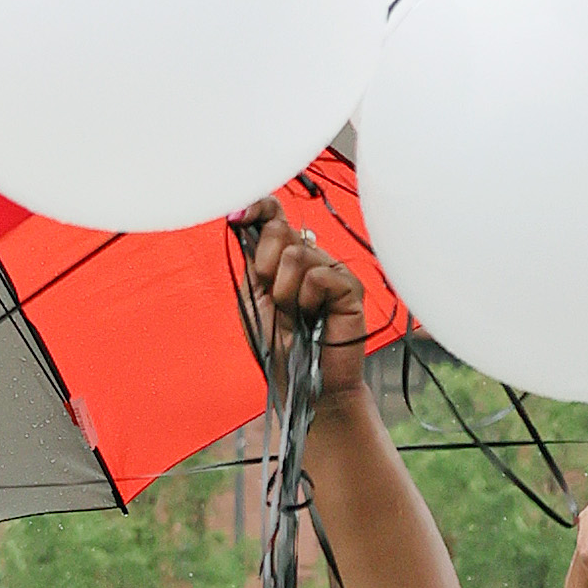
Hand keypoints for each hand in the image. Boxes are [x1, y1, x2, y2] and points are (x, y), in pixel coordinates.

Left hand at [236, 198, 368, 391]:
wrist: (301, 381)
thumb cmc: (279, 343)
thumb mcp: (253, 296)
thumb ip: (253, 259)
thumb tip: (244, 220)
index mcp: (284, 256)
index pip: (274, 214)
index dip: (257, 206)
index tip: (237, 217)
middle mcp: (311, 256)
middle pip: (280, 229)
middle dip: (265, 266)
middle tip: (275, 300)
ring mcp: (332, 269)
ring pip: (297, 253)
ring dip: (285, 292)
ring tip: (295, 315)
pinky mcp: (350, 286)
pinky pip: (318, 276)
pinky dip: (307, 301)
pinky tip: (314, 317)